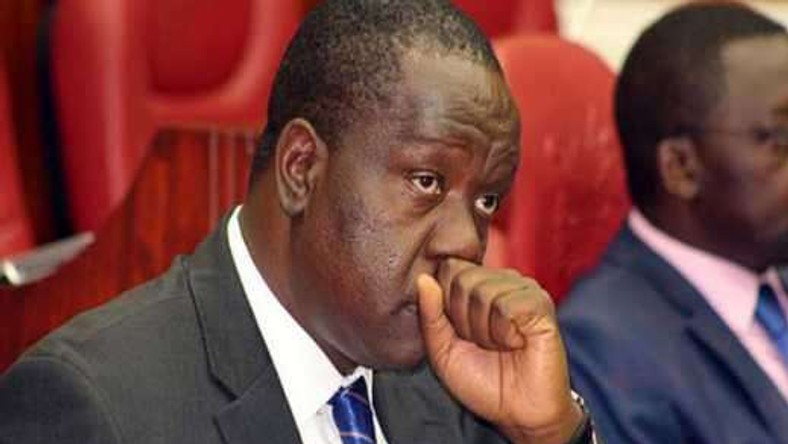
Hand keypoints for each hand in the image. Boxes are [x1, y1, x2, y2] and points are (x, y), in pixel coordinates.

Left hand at [417, 258, 582, 443]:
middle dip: (465, 320)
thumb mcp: (442, 350)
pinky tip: (517, 344)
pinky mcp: (541, 304)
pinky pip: (506, 306)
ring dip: (485, 331)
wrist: (518, 414)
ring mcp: (524, 290)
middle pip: (463, 279)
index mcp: (479, 286)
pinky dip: (505, 333)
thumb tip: (423, 279)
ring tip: (501, 346)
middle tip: (484, 344)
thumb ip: (430, 315)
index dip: (446, 305)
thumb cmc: (483, 382)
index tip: (461, 334)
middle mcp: (502, 281)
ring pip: (483, 292)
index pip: (449, 269)